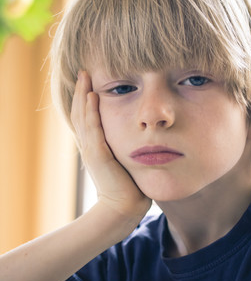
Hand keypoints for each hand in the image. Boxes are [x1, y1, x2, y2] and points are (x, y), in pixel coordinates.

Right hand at [71, 71, 150, 233]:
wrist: (123, 208)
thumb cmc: (129, 186)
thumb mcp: (125, 161)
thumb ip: (126, 147)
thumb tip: (139, 136)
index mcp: (95, 146)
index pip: (86, 117)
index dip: (86, 99)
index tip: (90, 81)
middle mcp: (90, 145)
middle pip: (80, 113)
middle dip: (82, 92)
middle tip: (84, 72)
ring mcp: (92, 150)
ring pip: (83, 117)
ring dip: (84, 96)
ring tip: (85, 77)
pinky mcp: (99, 155)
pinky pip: (93, 129)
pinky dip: (91, 112)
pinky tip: (94, 97)